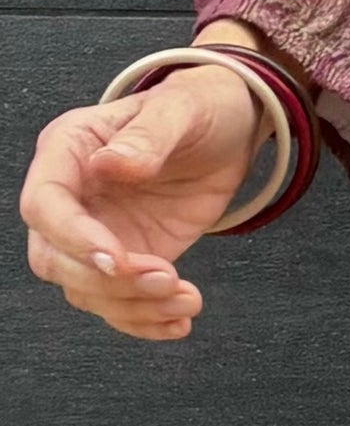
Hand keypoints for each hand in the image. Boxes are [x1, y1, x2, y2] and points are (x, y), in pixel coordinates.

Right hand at [17, 68, 267, 342]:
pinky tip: (179, 320)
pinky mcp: (126, 259)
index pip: (45, 205)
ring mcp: (96, 233)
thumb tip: (110, 164)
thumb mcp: (181, 108)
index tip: (117, 258)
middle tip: (165, 279)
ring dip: (133, 306)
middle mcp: (72, 198)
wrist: (228, 129)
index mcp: (69, 150)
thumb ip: (147, 137)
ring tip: (187, 299)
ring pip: (86, 289)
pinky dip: (144, 320)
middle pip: (54, 258)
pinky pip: (118, 301)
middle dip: (106, 281)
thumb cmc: (198, 105)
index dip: (74, 238)